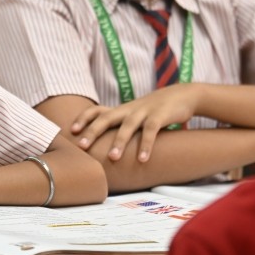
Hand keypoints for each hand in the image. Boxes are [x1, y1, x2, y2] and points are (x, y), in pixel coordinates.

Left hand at [71, 85, 199, 161]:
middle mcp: (129, 109)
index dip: (83, 119)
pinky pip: (151, 131)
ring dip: (119, 142)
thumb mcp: (134, 115)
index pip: (97, 110)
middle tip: (82, 146)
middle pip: (106, 118)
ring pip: (128, 126)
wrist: (182, 95)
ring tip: (113, 158)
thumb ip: (120, 126)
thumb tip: (102, 146)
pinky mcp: (160, 116)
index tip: (72, 131)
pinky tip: (142, 159)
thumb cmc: (154, 110)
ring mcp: (144, 111)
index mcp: (121, 110)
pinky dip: (146, 145)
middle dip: (93, 131)